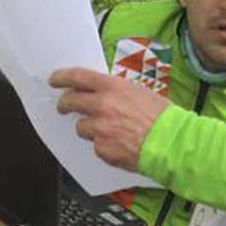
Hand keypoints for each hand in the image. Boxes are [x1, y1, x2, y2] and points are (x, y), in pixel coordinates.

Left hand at [49, 68, 170, 170]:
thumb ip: (117, 92)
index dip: (62, 77)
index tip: (55, 79)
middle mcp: (102, 105)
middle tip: (64, 107)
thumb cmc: (162, 118)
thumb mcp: (140, 93)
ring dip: (89, 128)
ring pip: (81, 127)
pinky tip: (119, 145)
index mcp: (112, 87)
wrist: (171, 143)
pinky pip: (96, 146)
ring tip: (108, 131)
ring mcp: (100, 129)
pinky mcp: (102, 149)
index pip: (78, 77)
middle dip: (65, 104)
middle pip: (71, 102)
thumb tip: (103, 94)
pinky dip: (104, 145)